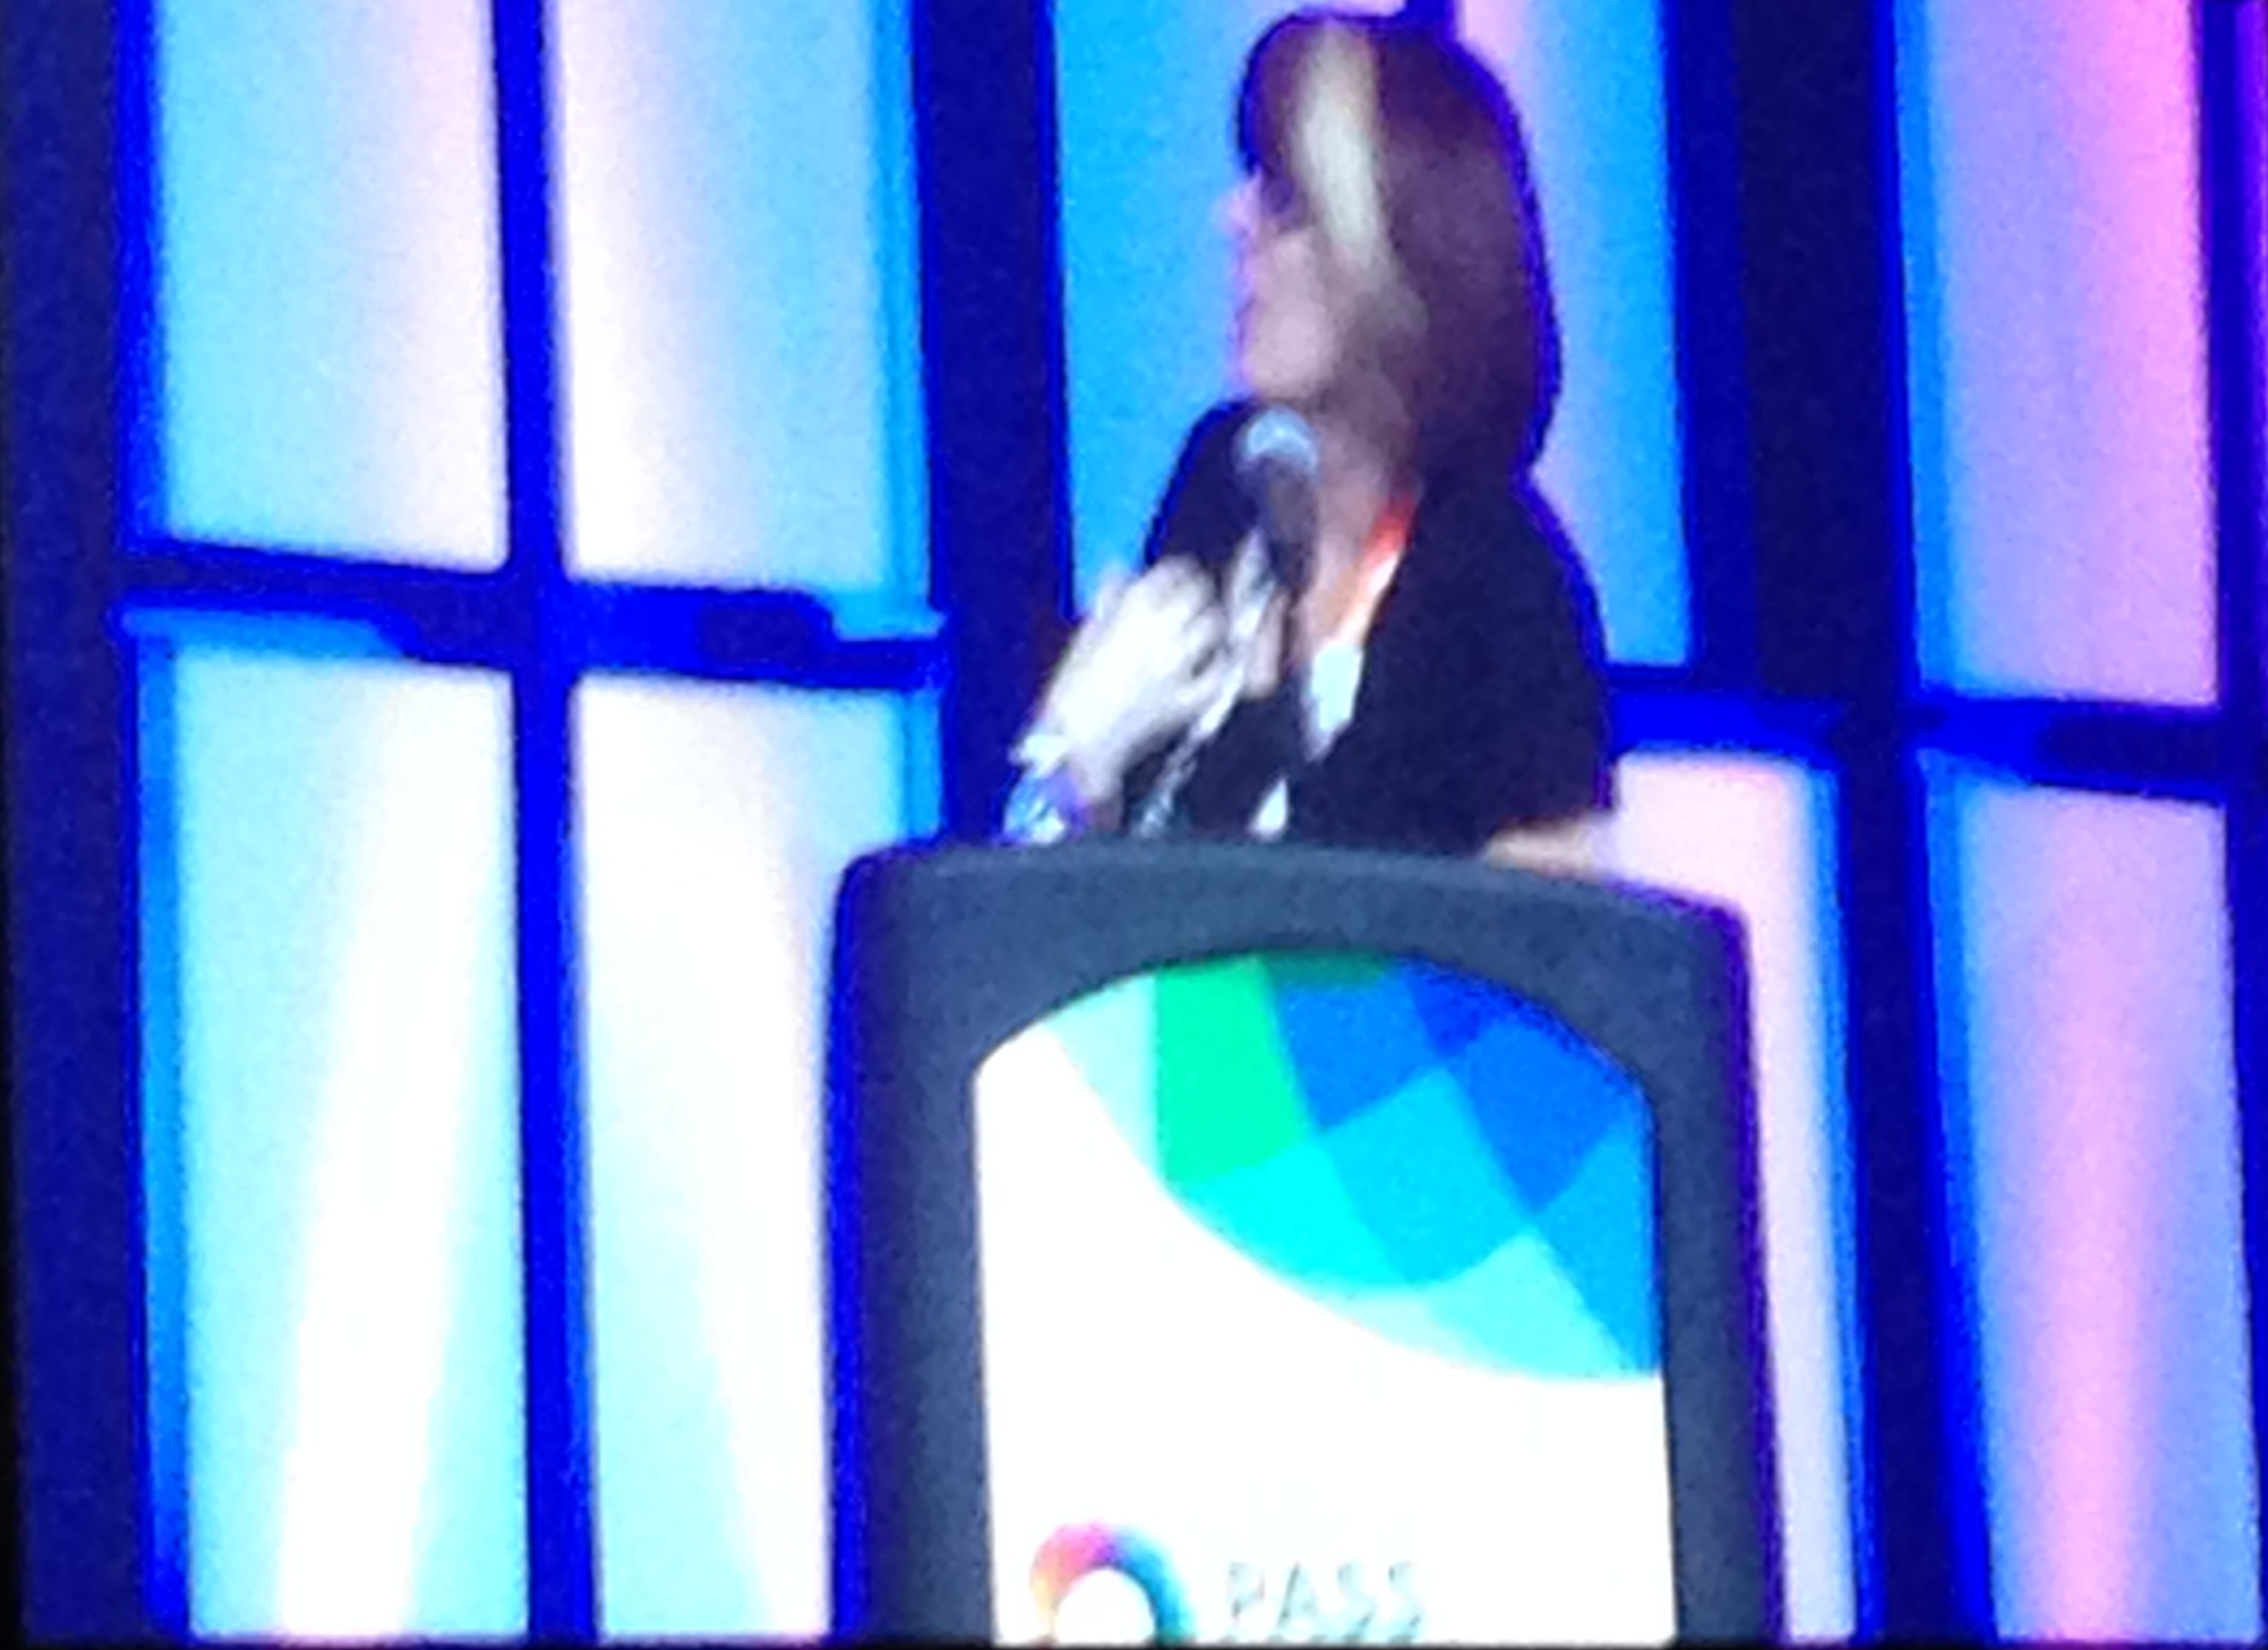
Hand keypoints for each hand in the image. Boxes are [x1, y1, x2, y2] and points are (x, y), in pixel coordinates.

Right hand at [1033, 557, 1237, 810]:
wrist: (1076, 740)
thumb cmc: (1072, 689)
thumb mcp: (1086, 635)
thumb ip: (1109, 601)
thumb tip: (1119, 573)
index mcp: (1129, 610)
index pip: (1172, 572)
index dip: (1178, 572)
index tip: (1179, 576)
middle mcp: (1158, 631)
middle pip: (1199, 593)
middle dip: (1198, 592)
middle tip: (1195, 599)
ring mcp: (1177, 665)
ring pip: (1213, 626)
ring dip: (1211, 623)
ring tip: (1204, 628)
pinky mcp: (1187, 698)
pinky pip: (1219, 673)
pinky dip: (1220, 664)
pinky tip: (1215, 662)